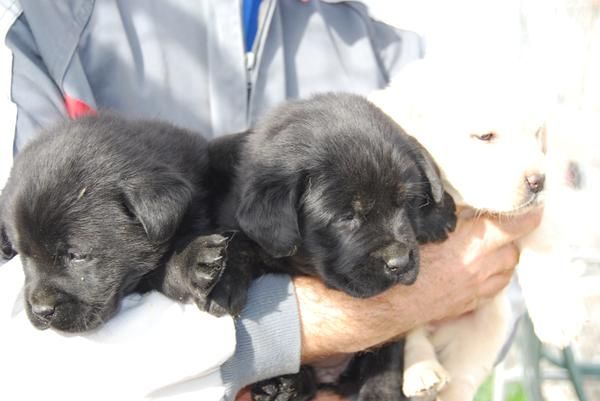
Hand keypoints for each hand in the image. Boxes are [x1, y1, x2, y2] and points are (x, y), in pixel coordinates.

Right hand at [294, 209, 541, 362]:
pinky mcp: (469, 304)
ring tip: (489, 246)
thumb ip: (450, 211)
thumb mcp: (425, 226)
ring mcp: (477, 290)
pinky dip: (494, 276)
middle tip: (500, 224)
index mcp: (473, 244)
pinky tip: (479, 268)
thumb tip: (465, 195)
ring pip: (508, 271)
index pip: (516, 226)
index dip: (527, 214)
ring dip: (504, 257)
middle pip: (515, 249)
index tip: (531, 206)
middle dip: (512, 236)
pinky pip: (494, 288)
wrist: (386, 303)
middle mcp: (481, 268)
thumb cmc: (399, 259)